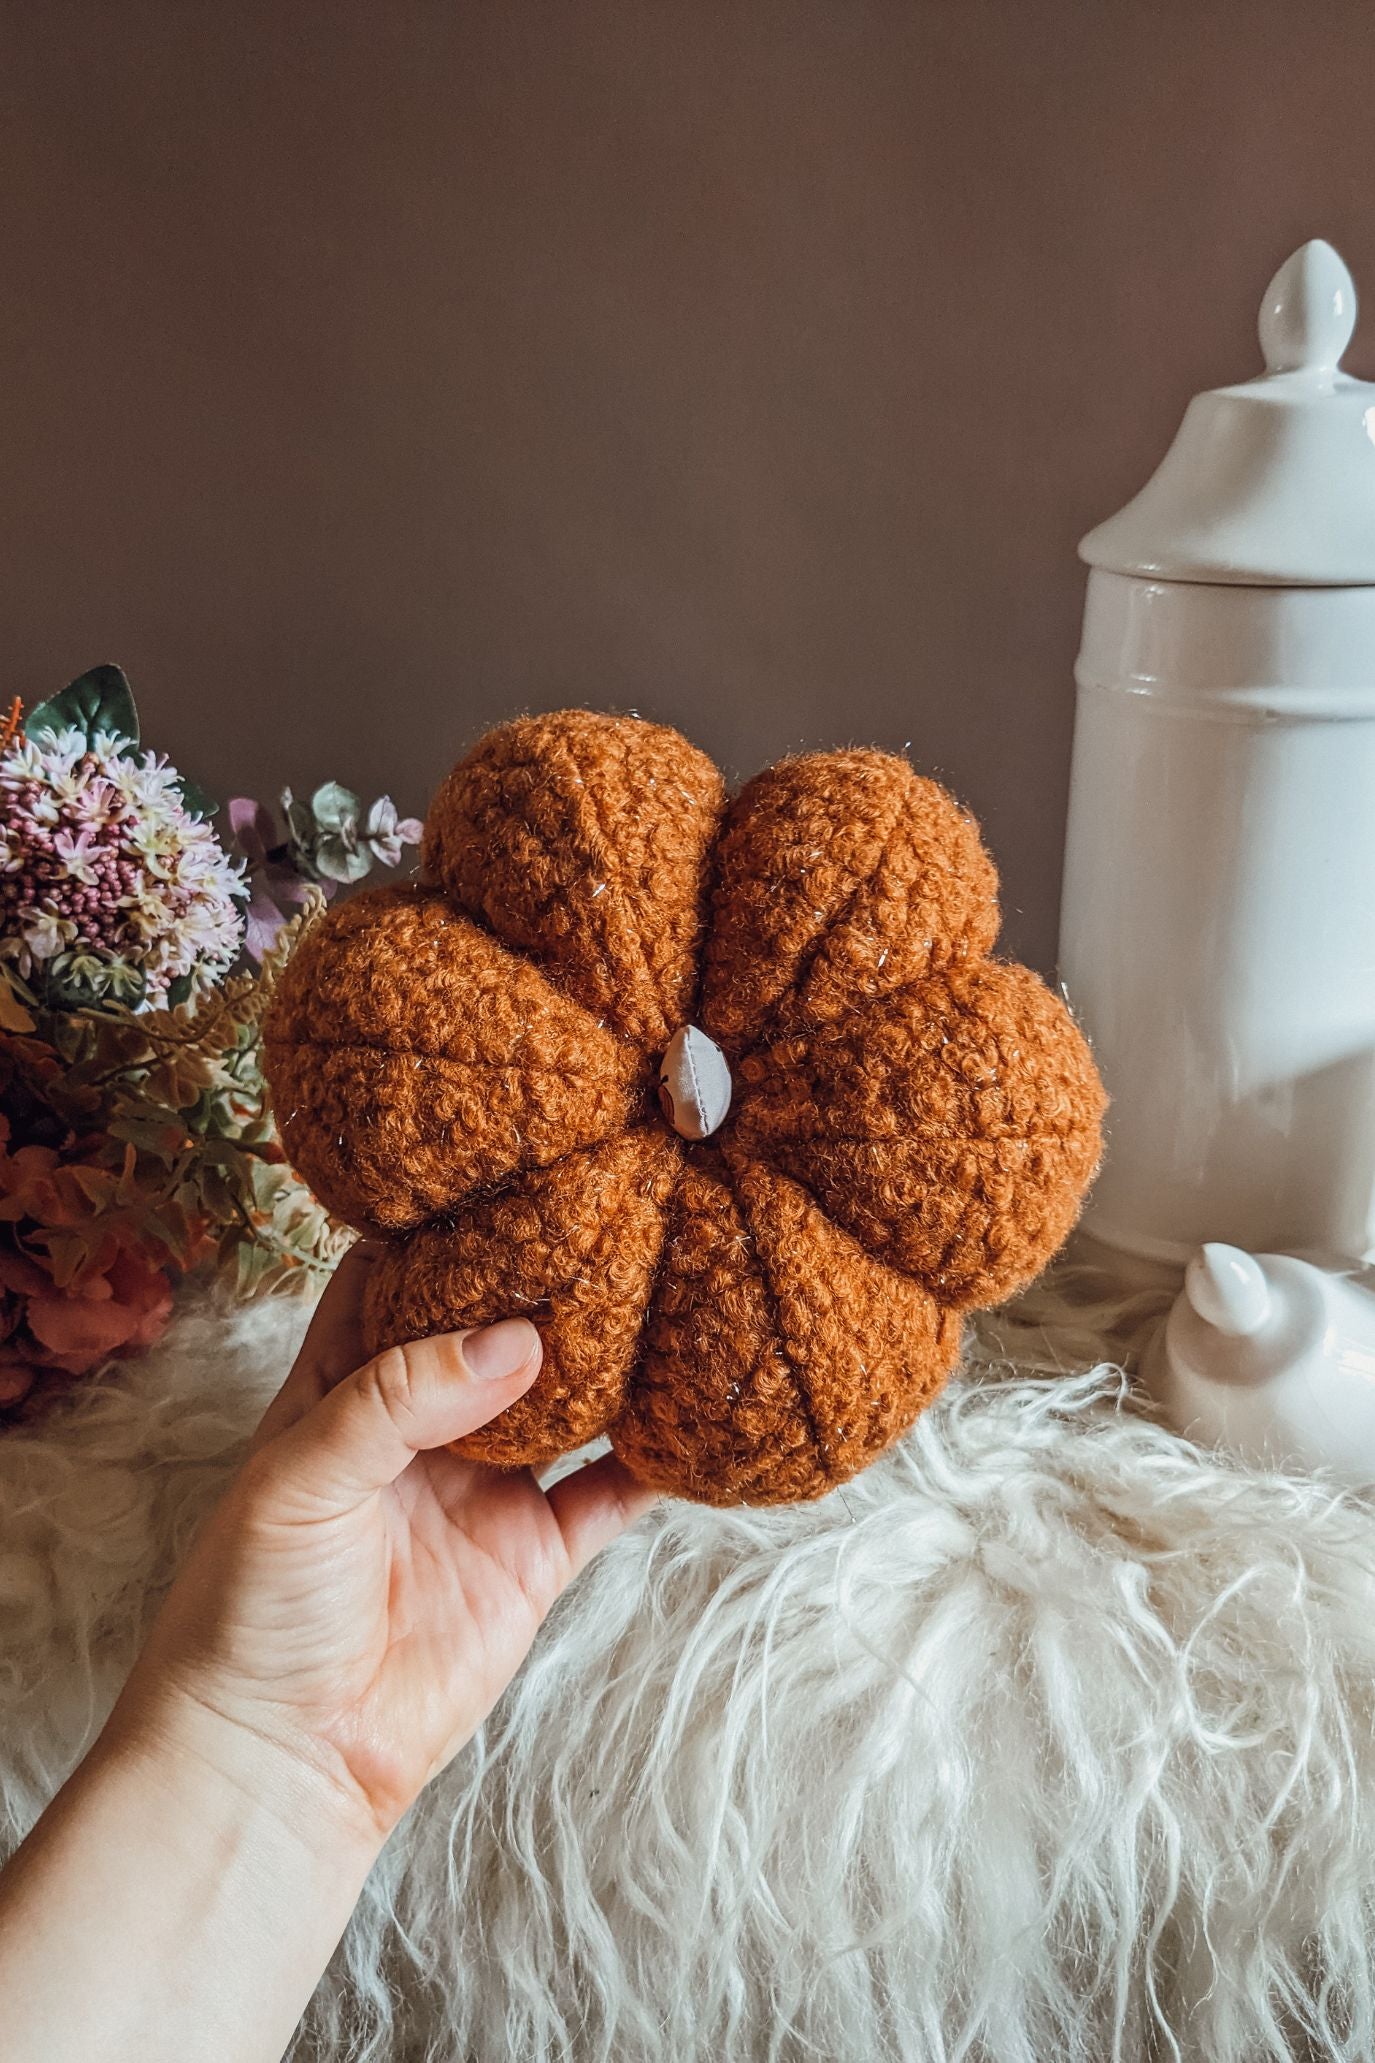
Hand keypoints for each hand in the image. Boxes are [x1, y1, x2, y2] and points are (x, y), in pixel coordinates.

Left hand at [112, 1243, 656, 1847]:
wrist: (281, 1758)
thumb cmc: (249, 1610)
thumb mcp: (300, 1478)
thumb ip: (398, 1398)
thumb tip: (516, 1339)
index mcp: (347, 1386)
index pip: (401, 1277)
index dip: (449, 1225)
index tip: (515, 1167)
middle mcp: (424, 1427)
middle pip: (499, 1330)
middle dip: (552, 1279)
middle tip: (623, 1214)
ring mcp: (485, 1489)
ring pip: (568, 1401)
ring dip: (616, 1358)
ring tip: (679, 1290)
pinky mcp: (533, 1559)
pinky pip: (609, 1497)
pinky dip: (656, 1461)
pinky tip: (700, 1415)